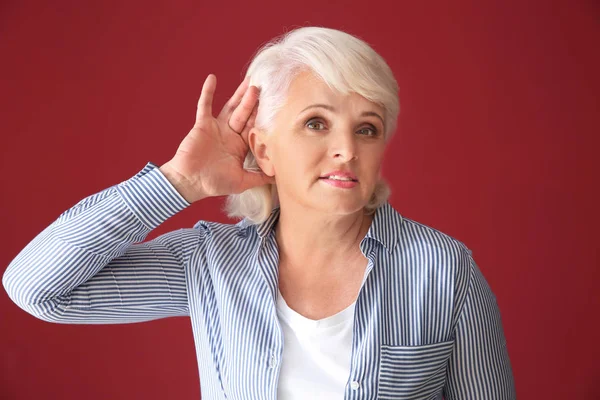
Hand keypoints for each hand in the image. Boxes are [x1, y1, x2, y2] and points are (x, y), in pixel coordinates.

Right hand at [160, 74, 273, 202]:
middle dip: (254, 102)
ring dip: (239, 95)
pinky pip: (204, 105)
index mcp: (240, 146)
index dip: (263, 118)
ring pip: (231, 107)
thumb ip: (259, 177)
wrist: (190, 182)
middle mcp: (230, 134)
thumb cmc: (214, 183)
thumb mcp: (242, 181)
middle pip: (245, 114)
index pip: (254, 128)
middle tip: (265, 87)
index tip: (275, 106)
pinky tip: (212, 78)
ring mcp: (217, 128)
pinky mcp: (202, 124)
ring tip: (250, 81)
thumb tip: (278, 178)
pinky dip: (207, 92)